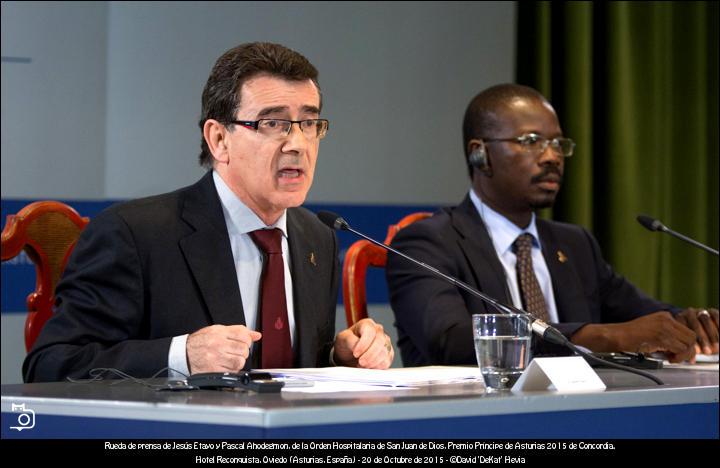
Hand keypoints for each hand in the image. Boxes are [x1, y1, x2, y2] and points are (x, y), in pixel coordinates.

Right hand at [186, 325, 261, 373]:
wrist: (184, 353)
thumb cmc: (201, 341)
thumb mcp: (218, 330)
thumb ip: (238, 331)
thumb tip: (256, 335)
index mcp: (219, 333)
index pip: (243, 334)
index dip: (247, 339)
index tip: (244, 342)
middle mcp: (217, 345)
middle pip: (243, 349)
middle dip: (243, 351)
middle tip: (237, 352)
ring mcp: (215, 358)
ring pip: (240, 361)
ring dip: (239, 361)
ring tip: (232, 359)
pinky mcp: (213, 370)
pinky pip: (232, 372)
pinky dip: (233, 370)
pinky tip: (226, 365)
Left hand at [333, 318, 393, 368]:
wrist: (348, 356)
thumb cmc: (346, 345)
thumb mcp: (342, 339)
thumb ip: (349, 340)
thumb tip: (356, 346)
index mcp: (367, 324)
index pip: (370, 331)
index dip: (363, 344)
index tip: (355, 353)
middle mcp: (378, 331)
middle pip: (380, 341)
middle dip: (369, 355)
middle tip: (360, 362)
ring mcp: (385, 342)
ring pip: (385, 352)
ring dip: (373, 362)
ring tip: (362, 365)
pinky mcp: (388, 354)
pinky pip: (387, 361)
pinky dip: (378, 367)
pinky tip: (369, 367)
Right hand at [571, 311, 695, 362]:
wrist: (613, 336)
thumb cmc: (627, 338)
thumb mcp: (650, 332)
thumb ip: (666, 336)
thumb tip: (679, 350)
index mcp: (664, 316)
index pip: (687, 330)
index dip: (686, 344)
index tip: (680, 353)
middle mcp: (666, 319)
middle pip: (692, 336)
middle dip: (688, 349)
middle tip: (676, 357)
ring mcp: (664, 326)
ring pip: (689, 343)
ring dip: (683, 354)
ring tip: (671, 358)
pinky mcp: (661, 336)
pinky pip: (680, 349)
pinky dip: (678, 357)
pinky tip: (668, 359)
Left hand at [675, 307, 718, 354]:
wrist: (705, 330)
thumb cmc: (694, 340)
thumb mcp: (688, 342)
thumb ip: (688, 348)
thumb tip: (691, 360)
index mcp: (679, 319)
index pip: (683, 329)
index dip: (691, 342)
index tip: (697, 352)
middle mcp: (689, 312)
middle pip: (695, 325)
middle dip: (703, 340)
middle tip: (707, 352)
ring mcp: (701, 311)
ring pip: (706, 320)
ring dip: (712, 336)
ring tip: (716, 349)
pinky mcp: (712, 311)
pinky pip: (716, 317)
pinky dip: (719, 327)